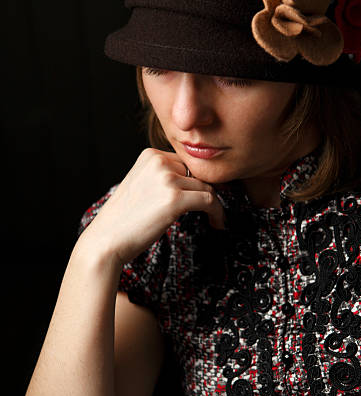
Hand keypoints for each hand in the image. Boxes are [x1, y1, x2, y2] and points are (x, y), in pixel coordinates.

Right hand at [79, 148, 225, 264]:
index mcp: (150, 155)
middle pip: (197, 174)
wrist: (107, 240)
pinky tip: (217, 223)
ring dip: (213, 205)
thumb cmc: (124, 219)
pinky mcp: (175, 198)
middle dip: (203, 193)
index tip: (201, 198)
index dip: (195, 182)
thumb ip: (162, 177)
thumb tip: (194, 182)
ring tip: (214, 219)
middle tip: (210, 211)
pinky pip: (210, 201)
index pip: (185, 163)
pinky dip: (218, 213)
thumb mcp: (141, 185)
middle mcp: (159, 162)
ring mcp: (167, 179)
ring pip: (206, 187)